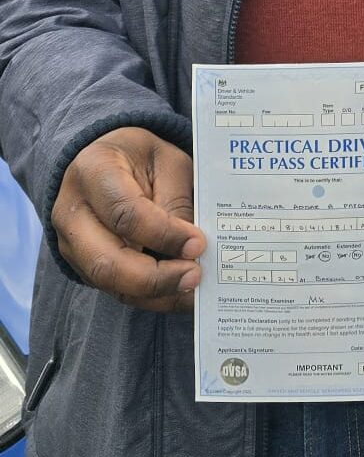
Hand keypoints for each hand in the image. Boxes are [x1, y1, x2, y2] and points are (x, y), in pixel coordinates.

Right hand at [51, 128, 204, 312]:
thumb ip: (176, 200)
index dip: (164, 234)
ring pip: (109, 284)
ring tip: (192, 289)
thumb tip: (192, 247)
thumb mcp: (167, 162)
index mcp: (93, 171)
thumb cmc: (140, 159)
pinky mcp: (82, 266)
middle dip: (155, 278)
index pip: (125, 213)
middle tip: (195, 275)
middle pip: (107, 261)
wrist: (106, 164)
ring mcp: (72, 244)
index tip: (198, 244)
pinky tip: (179, 293)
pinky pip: (115, 291)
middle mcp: (72, 212)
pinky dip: (150, 297)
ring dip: (155, 293)